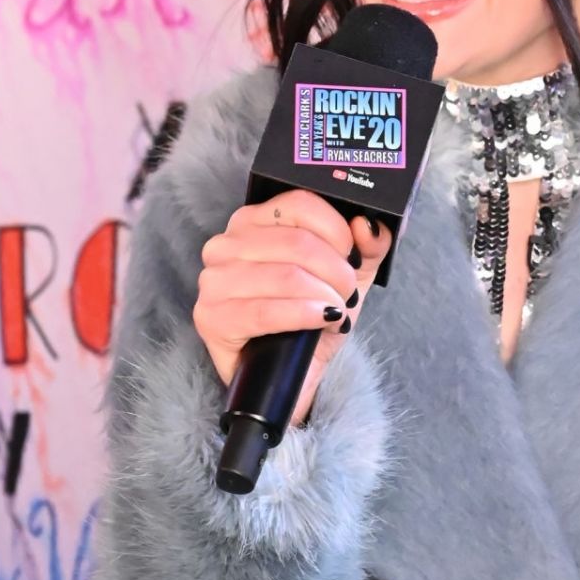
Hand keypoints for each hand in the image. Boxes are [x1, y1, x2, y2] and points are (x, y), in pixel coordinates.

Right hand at [195, 194, 388, 425]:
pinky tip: (321, 320)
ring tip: (335, 312)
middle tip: (347, 293)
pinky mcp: (211, 318)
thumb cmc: (312, 321)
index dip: (337, 231)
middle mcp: (226, 245)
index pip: (298, 204)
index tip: (352, 257)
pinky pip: (264, 311)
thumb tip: (369, 225)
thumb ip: (366, 248)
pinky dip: (303, 315)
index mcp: (254, 223)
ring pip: (285, 275)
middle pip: (297, 241)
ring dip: (324, 296)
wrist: (292, 375)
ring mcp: (214, 281)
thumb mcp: (347, 279)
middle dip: (336, 271)